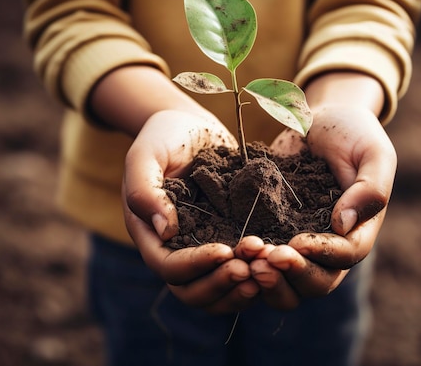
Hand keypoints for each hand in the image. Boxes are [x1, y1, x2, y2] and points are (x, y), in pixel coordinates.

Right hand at [122, 109, 262, 311]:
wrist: (190, 128)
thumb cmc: (163, 138)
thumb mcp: (146, 156)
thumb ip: (144, 191)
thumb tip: (166, 232)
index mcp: (151, 236)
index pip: (170, 268)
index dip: (196, 265)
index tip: (224, 250)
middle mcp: (177, 250)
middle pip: (193, 292)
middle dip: (221, 285)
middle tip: (249, 269)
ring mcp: (203, 249)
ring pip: (218, 291)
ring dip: (240, 288)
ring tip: (266, 270)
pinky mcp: (228, 241)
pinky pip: (239, 273)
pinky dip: (255, 275)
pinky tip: (276, 261)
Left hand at [245, 73, 395, 307]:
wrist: (318, 121)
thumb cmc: (353, 134)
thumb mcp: (372, 153)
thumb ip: (370, 188)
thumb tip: (342, 226)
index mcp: (358, 232)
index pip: (344, 258)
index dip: (320, 256)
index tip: (296, 243)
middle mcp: (328, 247)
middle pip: (315, 282)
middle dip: (289, 276)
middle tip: (262, 261)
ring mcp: (297, 243)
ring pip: (286, 282)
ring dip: (266, 278)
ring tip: (246, 258)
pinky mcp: (271, 233)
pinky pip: (261, 260)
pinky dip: (247, 263)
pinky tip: (231, 250)